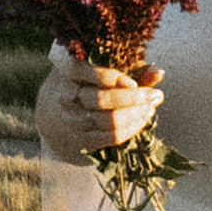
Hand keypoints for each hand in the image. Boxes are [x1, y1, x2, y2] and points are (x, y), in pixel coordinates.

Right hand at [37, 47, 163, 164]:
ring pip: (108, 121)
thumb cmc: (83, 85)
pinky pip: (111, 138)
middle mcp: (64, 98)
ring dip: (135, 115)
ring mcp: (72, 122)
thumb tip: (159, 73)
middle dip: (132, 98)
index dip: (113, 78)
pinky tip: (142, 120)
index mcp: (65, 72)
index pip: (85, 72)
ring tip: (150, 107)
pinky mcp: (81, 141)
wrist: (52, 116)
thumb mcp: (96, 70)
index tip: (133, 82)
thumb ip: (127, 69)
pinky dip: (131, 129)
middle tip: (153, 95)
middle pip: (100, 100)